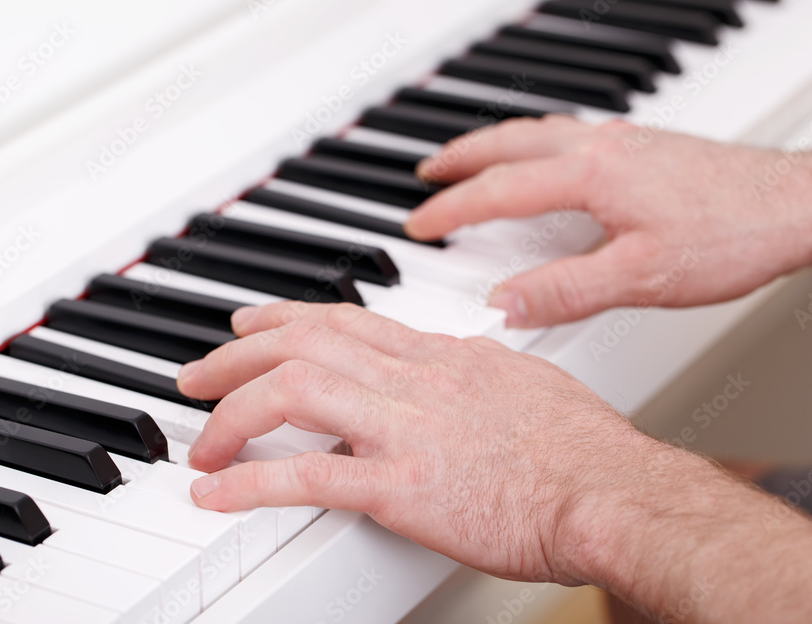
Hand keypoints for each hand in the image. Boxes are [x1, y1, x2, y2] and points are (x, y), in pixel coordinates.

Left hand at [177, 301, 655, 584]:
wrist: (613, 491)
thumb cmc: (584, 449)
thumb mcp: (530, 385)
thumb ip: (481, 371)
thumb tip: (462, 363)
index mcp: (443, 357)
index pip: (347, 320)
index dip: (288, 318)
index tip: (252, 324)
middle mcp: (416, 381)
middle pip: (305, 343)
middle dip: (238, 356)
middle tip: (199, 375)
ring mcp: (407, 430)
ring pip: (294, 392)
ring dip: (233, 414)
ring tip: (201, 442)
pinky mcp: (405, 487)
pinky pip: (310, 476)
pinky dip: (252, 482)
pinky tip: (218, 494)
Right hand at [405, 116, 811, 327]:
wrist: (797, 206)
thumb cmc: (731, 235)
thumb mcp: (641, 278)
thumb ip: (566, 291)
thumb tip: (505, 302)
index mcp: (592, 175)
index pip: (499, 190)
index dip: (453, 209)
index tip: (420, 223)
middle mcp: (602, 147)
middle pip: (509, 142)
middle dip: (460, 158)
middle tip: (427, 173)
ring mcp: (624, 141)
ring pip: (538, 132)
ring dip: (494, 144)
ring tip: (470, 160)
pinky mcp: (643, 146)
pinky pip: (569, 132)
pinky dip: (533, 142)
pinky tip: (543, 161)